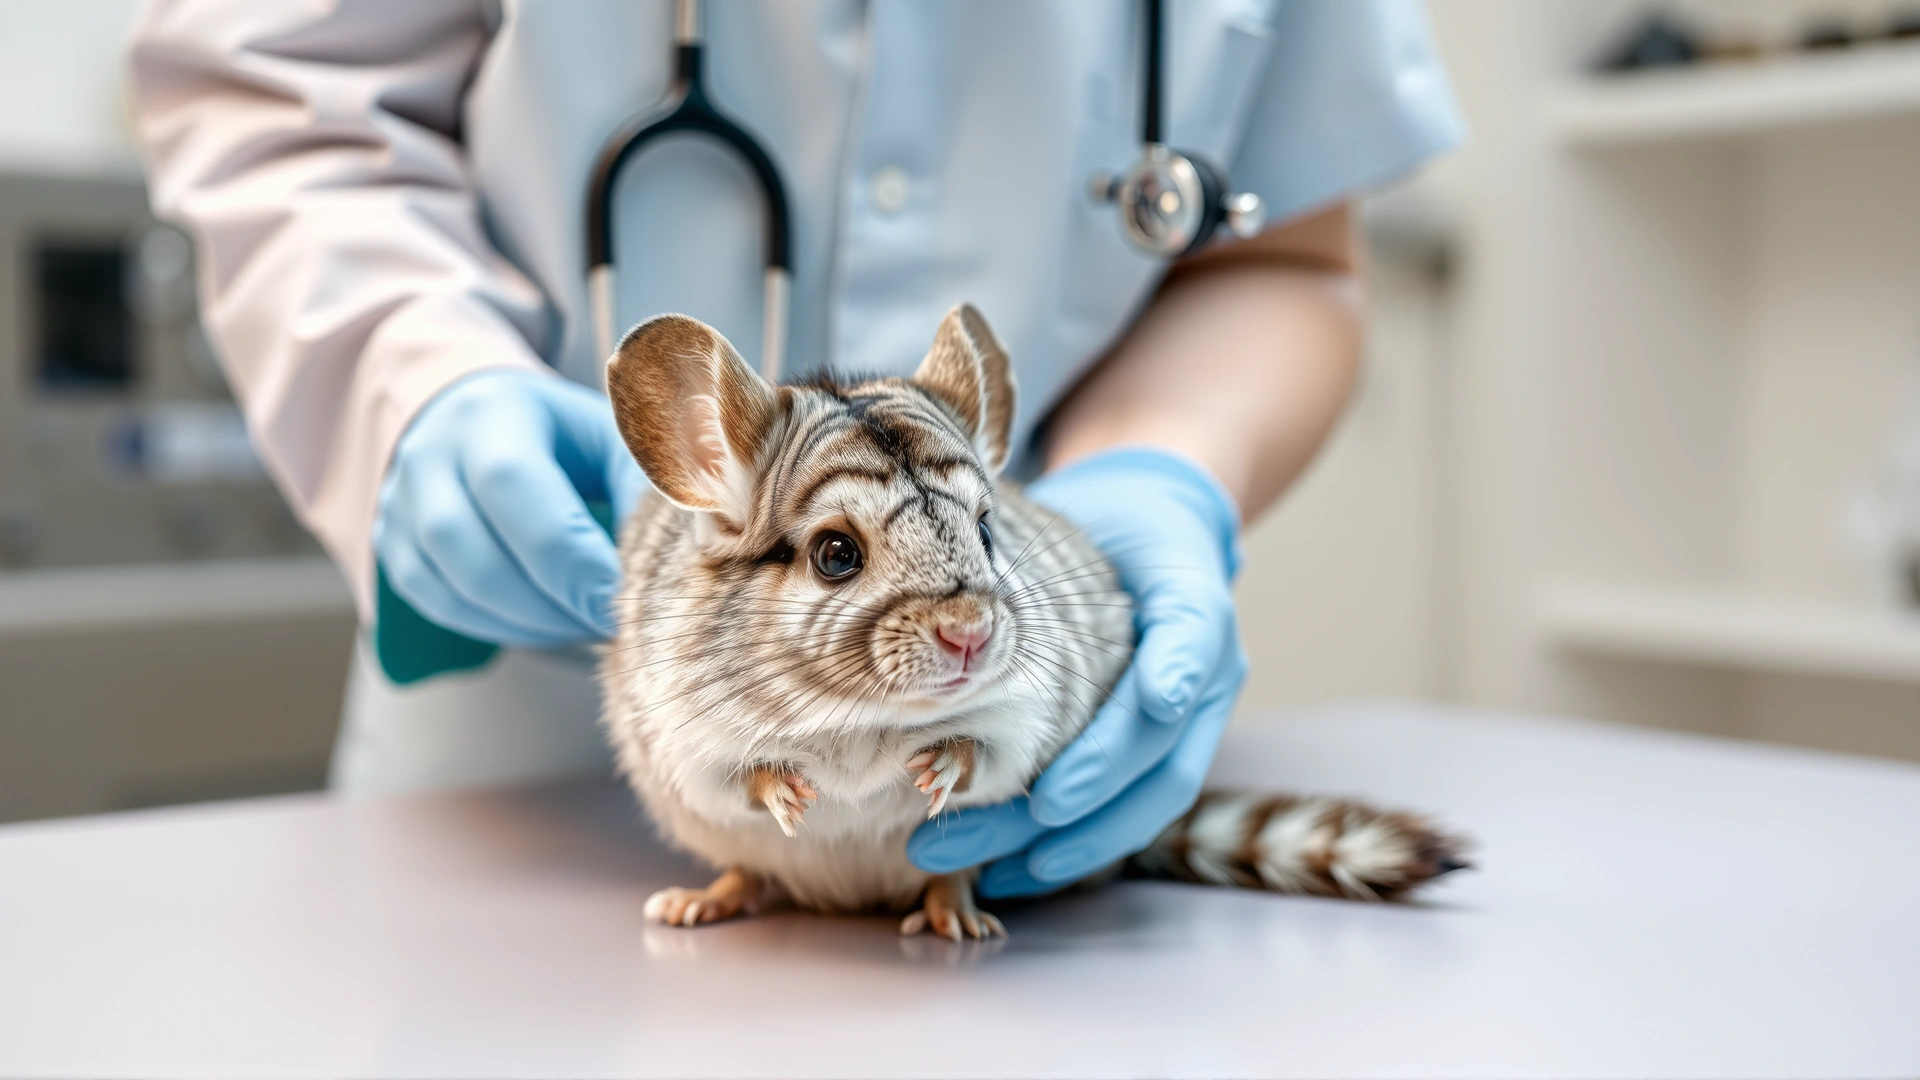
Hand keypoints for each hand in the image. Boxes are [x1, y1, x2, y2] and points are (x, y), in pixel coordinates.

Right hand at [374, 368, 645, 647]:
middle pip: (471, 547)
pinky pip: (439, 605)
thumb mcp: (616, 435)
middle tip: (611, 624)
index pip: (512, 485)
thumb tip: (690, 546)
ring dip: (527, 623)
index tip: (620, 598)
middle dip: (549, 601)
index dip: (567, 555)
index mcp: (492, 412)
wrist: (485, 419)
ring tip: (585, 625)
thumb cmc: (568, 436)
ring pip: (450, 586)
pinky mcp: (392, 546)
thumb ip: (647, 482)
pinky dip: (499, 627)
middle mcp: (430, 454)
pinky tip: (547, 623)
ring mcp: (399, 503)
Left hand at [907, 447, 1245, 895]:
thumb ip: (1061, 542)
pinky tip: (1002, 873)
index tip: (1122, 729)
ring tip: (986, 869)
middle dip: (1090, 794)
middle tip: (1027, 819)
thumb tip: (978, 603)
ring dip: (1068, 845)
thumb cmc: (1110, 524)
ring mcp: (1184, 726)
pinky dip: (1063, 852)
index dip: (1158, 686)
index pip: (1186, 648)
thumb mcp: (1097, 511)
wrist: (1145, 533)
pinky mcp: (1151, 757)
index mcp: (1196, 609)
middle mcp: (1203, 678)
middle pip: (1159, 755)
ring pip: (1142, 802)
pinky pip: (1119, 816)